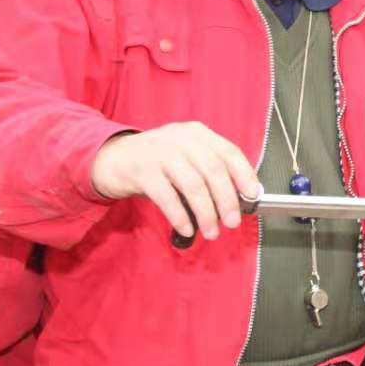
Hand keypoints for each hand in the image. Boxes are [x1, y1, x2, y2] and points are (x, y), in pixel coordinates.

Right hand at [91, 123, 259, 240]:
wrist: (112, 158)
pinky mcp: (141, 170)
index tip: (253, 195)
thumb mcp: (185, 158)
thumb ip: (208, 171)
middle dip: (227, 200)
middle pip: (213, 170)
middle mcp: (181, 138)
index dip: (244, 175)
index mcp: (197, 134)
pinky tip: (186, 228)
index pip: (229, 152)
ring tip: (211, 231)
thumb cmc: (156, 162)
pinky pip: (167, 196)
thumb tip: (237, 198)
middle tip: (232, 222)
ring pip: (193, 185)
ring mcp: (160, 152)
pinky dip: (180, 216)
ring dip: (206, 213)